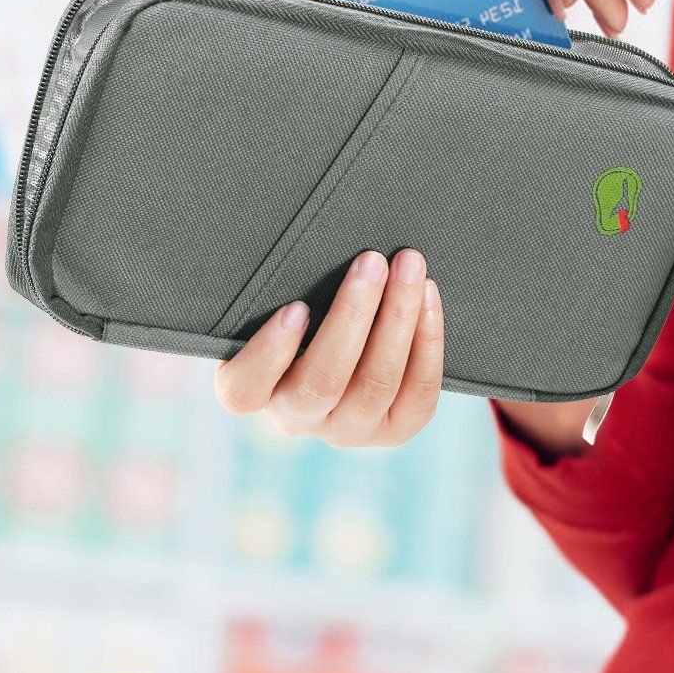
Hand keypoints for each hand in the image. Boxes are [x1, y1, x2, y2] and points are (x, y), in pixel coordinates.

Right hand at [212, 248, 443, 446]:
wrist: (352, 350)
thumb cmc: (306, 309)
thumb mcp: (278, 302)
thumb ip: (282, 287)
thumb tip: (311, 241)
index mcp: (253, 390)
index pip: (244, 389)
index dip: (269, 353)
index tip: (296, 307)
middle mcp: (297, 418)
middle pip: (322, 380)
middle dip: (354, 315)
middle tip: (372, 262)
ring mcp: (347, 430)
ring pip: (375, 384)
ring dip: (398, 319)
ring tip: (409, 268)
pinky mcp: (393, 430)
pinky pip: (417, 393)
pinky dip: (427, 341)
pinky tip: (429, 297)